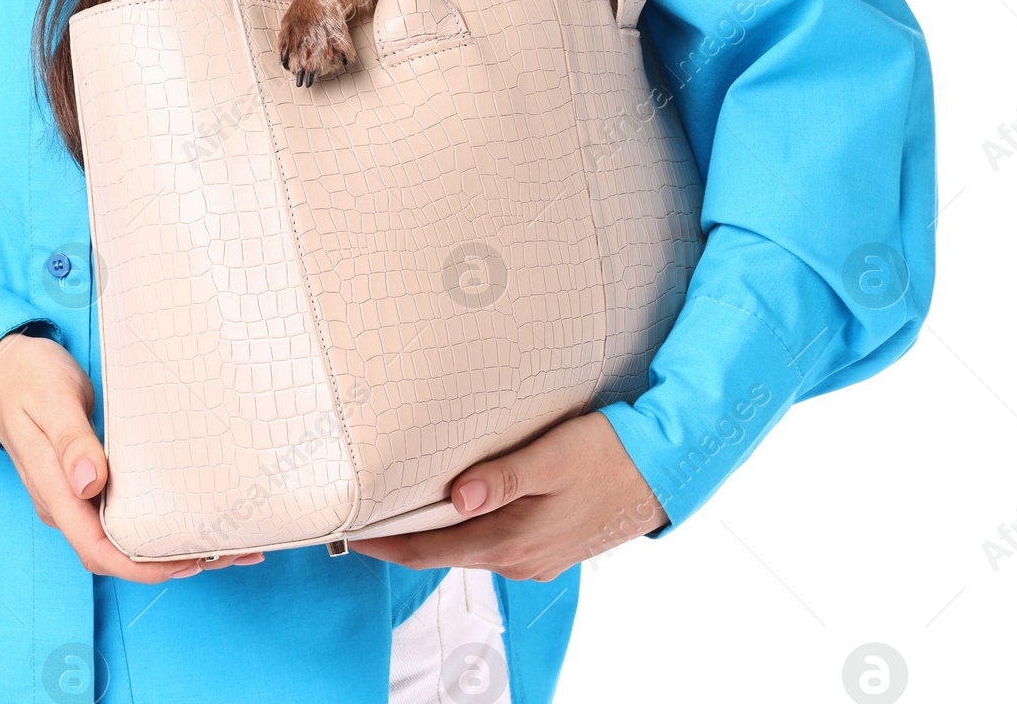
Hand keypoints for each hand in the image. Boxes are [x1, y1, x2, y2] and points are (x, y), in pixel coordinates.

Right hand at [0, 331, 263, 582]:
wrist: (5, 370)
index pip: (98, 552)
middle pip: (120, 554)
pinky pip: (128, 514)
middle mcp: (66, 505)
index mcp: (54, 494)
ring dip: (175, 545)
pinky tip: (198, 511)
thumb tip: (91, 483)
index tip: (189, 560)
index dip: (143, 566)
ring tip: (231, 539)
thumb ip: (70, 441)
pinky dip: (163, 520)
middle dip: (174, 561)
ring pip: (127, 538)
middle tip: (233, 550)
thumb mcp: (51, 400)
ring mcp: (78, 497)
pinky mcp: (92, 483)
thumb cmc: (28, 380)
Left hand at [351, 412, 666, 579]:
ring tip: (401, 508)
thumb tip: (455, 496)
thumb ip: (503, 477)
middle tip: (365, 514)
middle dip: (403, 538)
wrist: (666, 474)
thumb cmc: (610, 455)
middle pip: (443, 554)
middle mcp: (519, 561)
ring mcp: (536, 560)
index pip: (429, 551)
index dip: (385, 544)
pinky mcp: (549, 549)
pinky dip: (467, 531)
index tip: (350, 532)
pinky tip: (458, 509)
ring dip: (435, 534)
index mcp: (512, 542)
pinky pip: (494, 545)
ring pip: (469, 550)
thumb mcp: (553, 457)